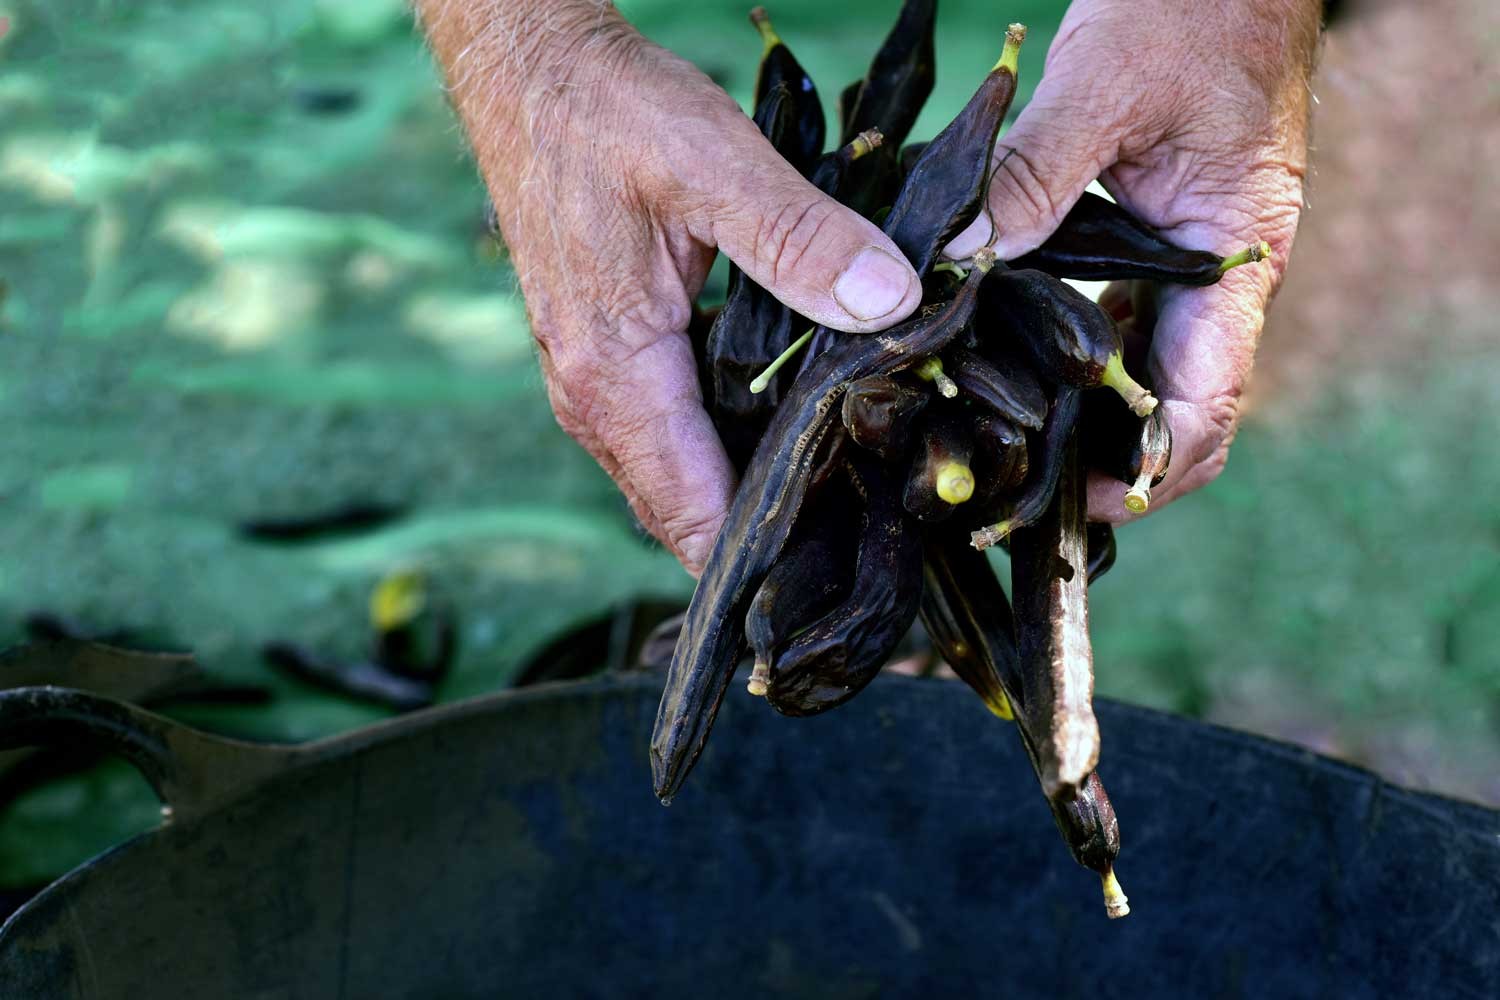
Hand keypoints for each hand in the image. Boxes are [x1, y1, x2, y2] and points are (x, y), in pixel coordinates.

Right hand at [418, 1, 920, 574]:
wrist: (529, 71)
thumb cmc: (606, 114)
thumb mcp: (713, 164)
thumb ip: (800, 241)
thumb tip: (889, 304)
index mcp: (614, 375)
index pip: (693, 514)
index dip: (763, 559)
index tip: (840, 582)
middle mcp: (594, 400)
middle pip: (685, 515)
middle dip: (767, 543)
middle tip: (868, 551)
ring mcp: (596, 384)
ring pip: (678, 481)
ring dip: (748, 497)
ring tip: (846, 505)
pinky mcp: (609, 358)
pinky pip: (672, 438)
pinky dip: (727, 451)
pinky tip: (797, 433)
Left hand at [944, 0, 1321, 520]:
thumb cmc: (1190, 9)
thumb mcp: (1103, 85)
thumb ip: (1035, 174)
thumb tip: (959, 260)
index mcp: (1237, 261)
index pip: (1208, 407)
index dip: (1150, 472)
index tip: (1075, 503)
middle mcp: (1217, 280)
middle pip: (1169, 409)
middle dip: (1102, 462)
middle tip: (1008, 492)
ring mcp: (1182, 266)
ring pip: (1137, 372)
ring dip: (1079, 416)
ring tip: (993, 447)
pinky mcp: (1148, 244)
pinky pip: (1110, 320)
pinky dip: (1064, 353)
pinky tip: (999, 363)